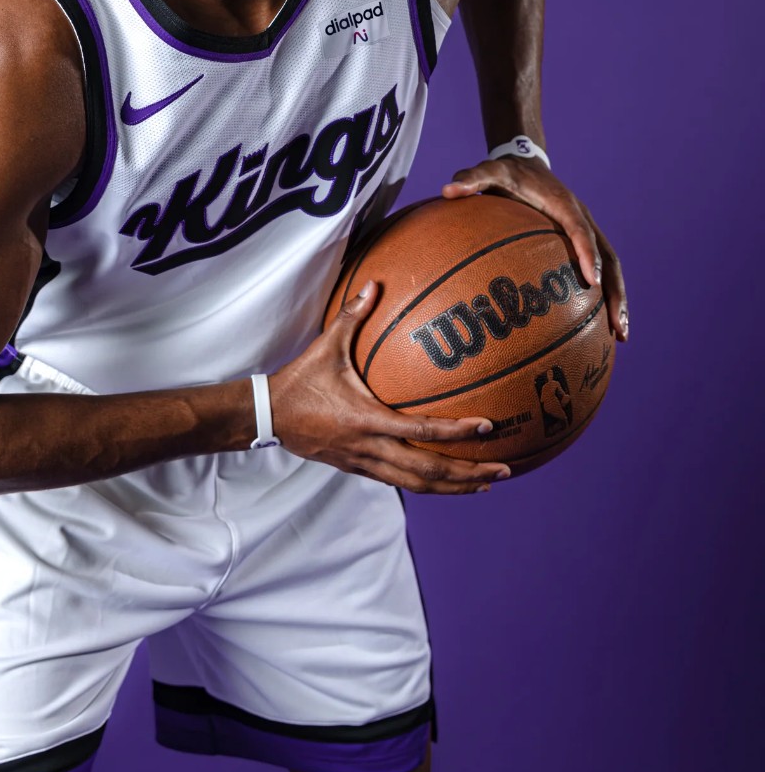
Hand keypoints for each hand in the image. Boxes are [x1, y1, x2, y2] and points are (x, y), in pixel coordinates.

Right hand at [269, 283, 512, 493]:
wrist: (268, 416)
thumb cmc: (299, 381)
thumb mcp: (326, 347)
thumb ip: (353, 316)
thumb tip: (374, 284)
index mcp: (367, 420)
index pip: (421, 430)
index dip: (456, 431)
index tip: (487, 426)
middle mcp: (370, 448)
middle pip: (427, 471)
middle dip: (468, 473)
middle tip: (503, 468)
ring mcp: (365, 463)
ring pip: (416, 484)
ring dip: (454, 487)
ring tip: (485, 482)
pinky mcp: (359, 469)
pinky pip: (400, 482)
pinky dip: (428, 484)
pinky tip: (447, 481)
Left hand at [441, 156, 628, 341]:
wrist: (525, 163)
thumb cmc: (505, 173)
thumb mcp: (488, 171)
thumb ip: (470, 178)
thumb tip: (447, 190)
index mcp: (564, 203)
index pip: (580, 230)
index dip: (587, 254)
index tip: (590, 281)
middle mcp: (583, 218)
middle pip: (609, 257)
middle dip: (615, 291)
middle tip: (618, 326)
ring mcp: (586, 231)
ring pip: (611, 267)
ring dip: (617, 300)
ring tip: (621, 337)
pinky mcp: (580, 242)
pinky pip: (598, 270)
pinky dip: (603, 297)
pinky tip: (598, 326)